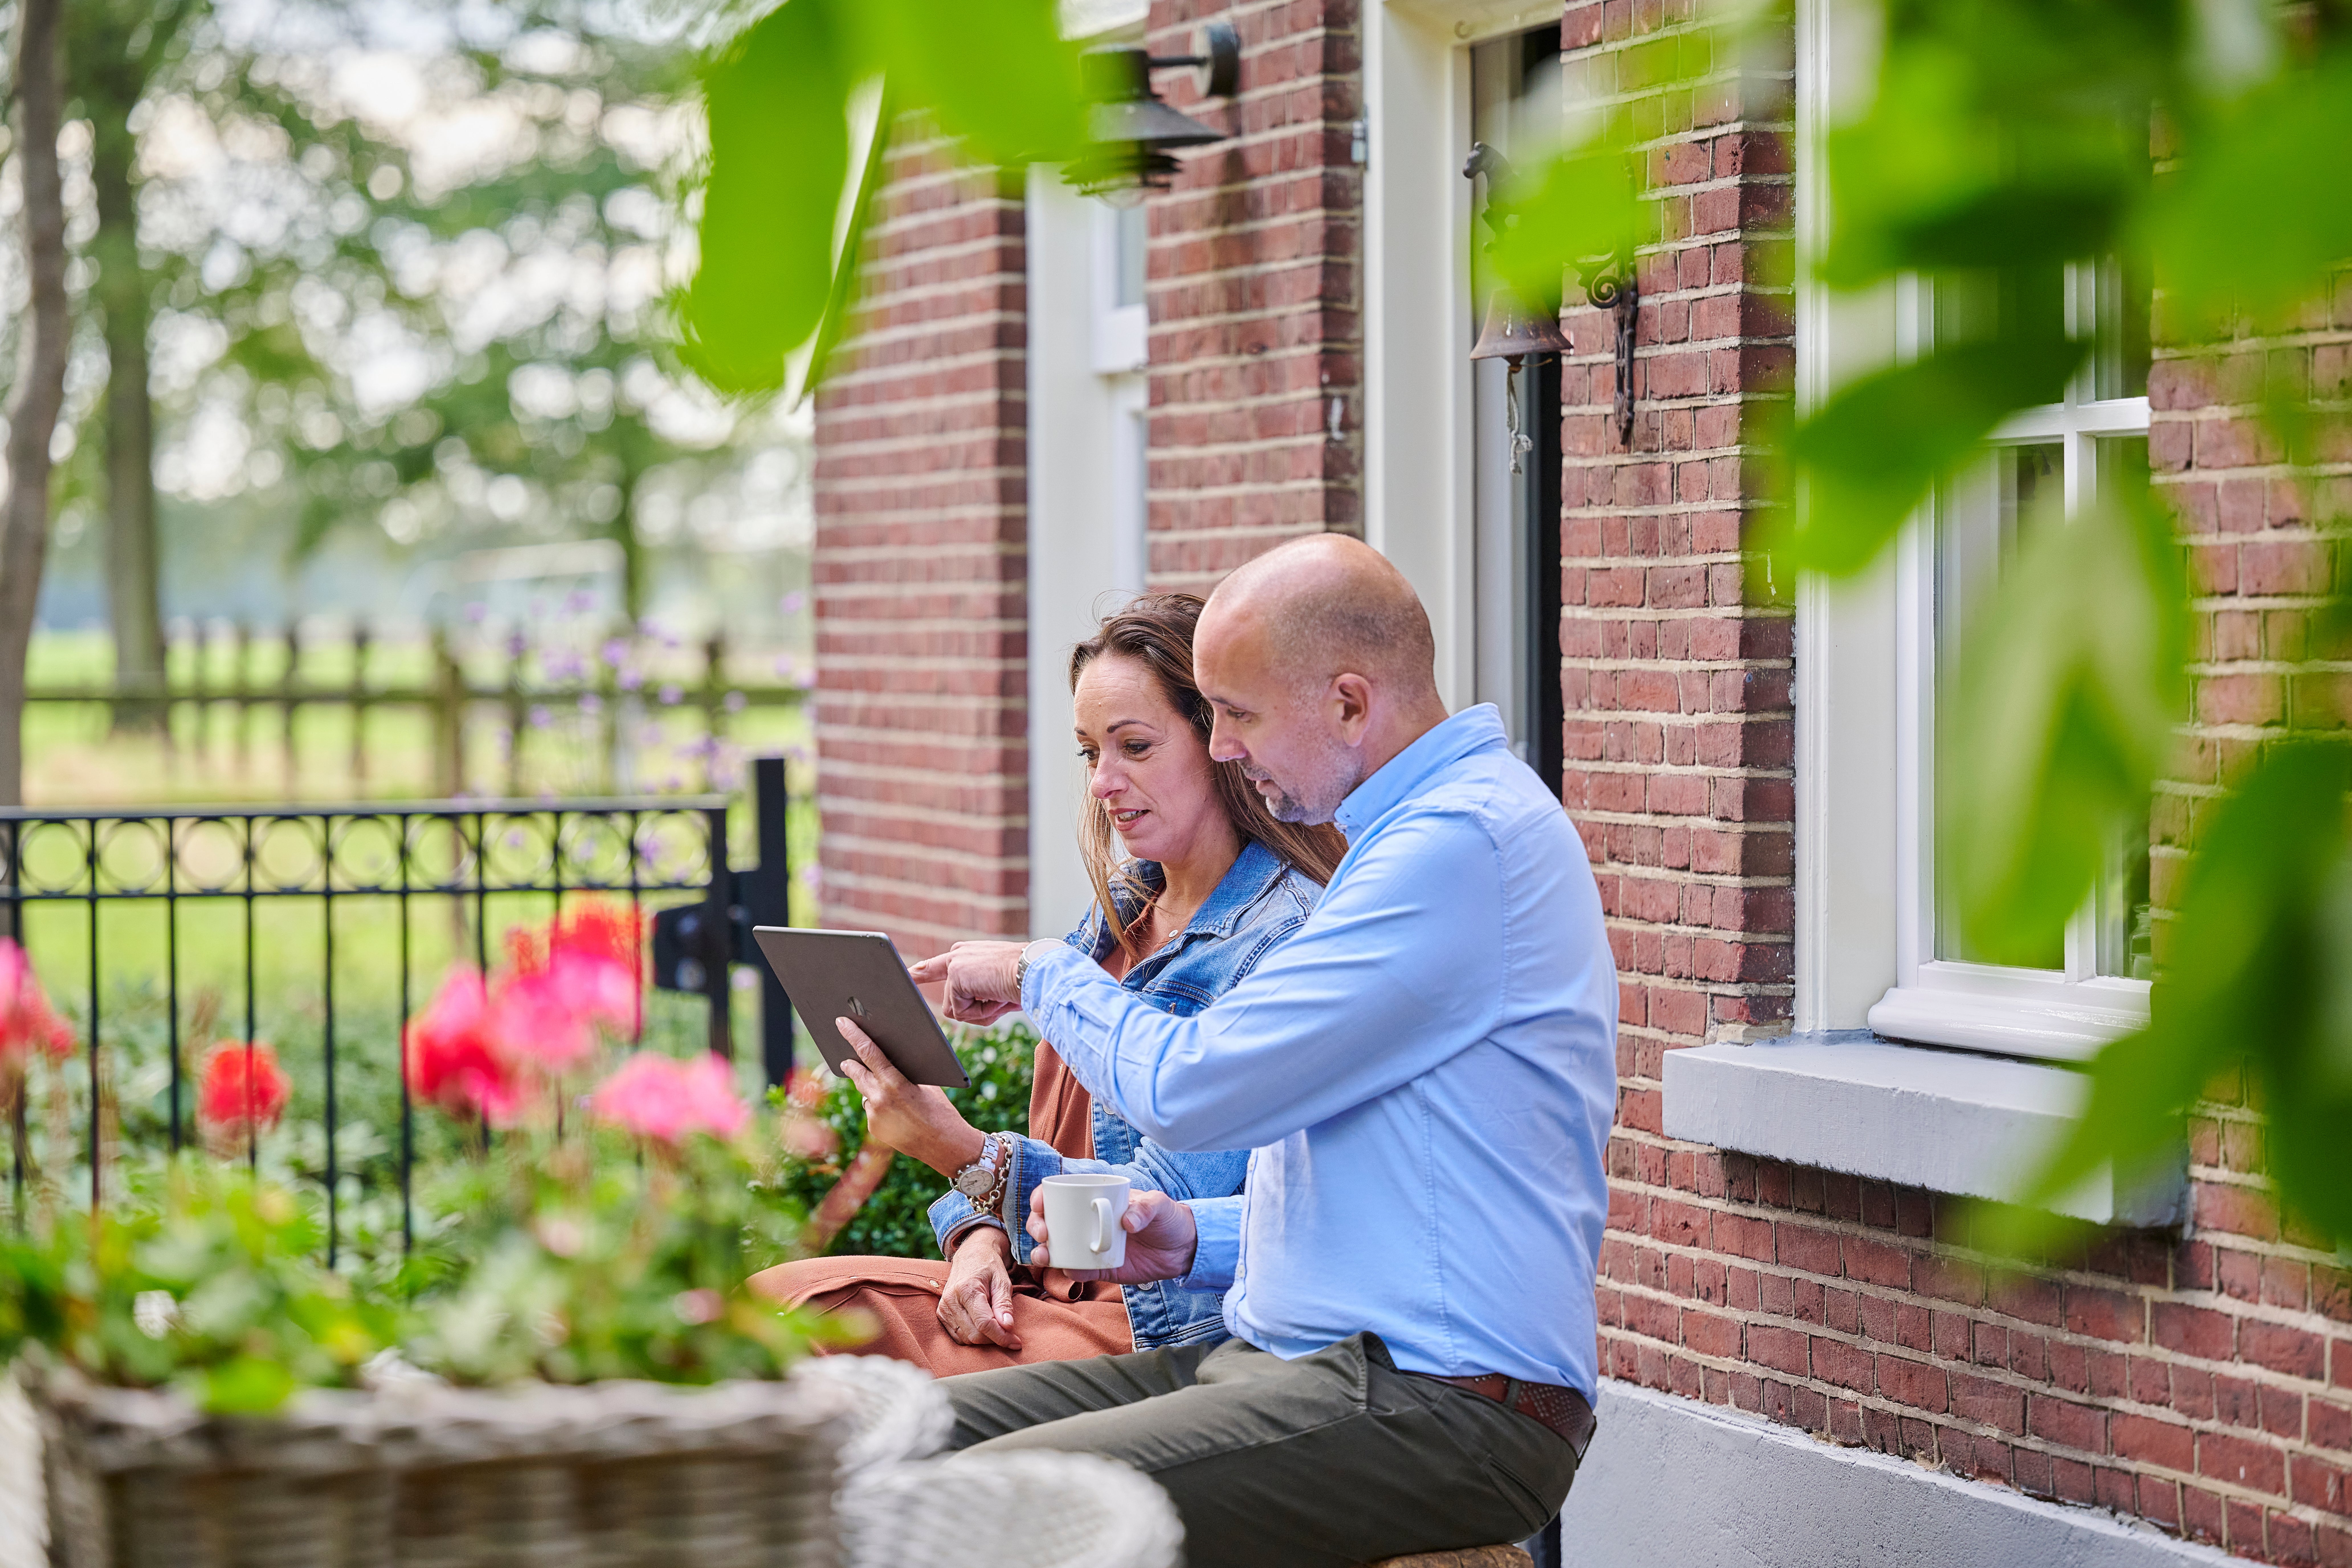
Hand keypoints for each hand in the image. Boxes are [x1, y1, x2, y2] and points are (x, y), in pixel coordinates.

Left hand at [834, 1016, 983, 1176]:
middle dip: (851, 1064)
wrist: (944, 1145)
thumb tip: (892, 1059)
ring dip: (867, 1086)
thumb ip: (905, 1072)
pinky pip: (871, 1110)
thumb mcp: (926, 1083)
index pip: (867, 1052)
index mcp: (894, 1082)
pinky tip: (893, 1111)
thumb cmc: (940, 1110)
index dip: (853, 1035)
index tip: (842, 1023)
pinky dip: (878, 1107)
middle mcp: (879, 1098)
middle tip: (845, 1059)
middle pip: (857, 1073)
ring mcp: (874, 1115)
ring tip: (874, 1083)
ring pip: (864, 1093)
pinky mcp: (874, 1128)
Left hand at [907, 941, 1033, 1025]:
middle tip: (999, 997)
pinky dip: (982, 1012)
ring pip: (957, 1010)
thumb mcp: (999, 984)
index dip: (921, 972)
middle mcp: (958, 955)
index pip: (937, 966)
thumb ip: (980, 993)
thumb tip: (966, 1011)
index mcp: (967, 954)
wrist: (1034, 971)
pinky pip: (962, 1012)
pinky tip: (995, 996)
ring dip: (981, 1011)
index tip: (908, 974)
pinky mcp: (956, 978)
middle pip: (953, 1002)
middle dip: (976, 1011)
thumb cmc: (1024, 979)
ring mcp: (955, 965)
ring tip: (999, 994)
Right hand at [936, 1227, 1021, 1348]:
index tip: (1016, 1342)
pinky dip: (972, 1337)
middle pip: (974, 1335)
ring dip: (984, 1339)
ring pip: (966, 1339)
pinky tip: (982, 1326)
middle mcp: (951, 1300)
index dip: (1002, 1336)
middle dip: (994, 1338)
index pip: (984, 1323)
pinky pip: (958, 1337)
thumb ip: (1004, 1304)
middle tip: (1009, 1333)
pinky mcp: (941, 1314)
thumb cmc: (989, 1267)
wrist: (970, 1256)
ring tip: (995, 1325)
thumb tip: (1007, 1327)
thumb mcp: (1002, 1281)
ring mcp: (943, 1308)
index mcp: (967, 1289)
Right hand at [1027, 1187, 1196, 1284]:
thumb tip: (1126, 1221)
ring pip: (1058, 1248)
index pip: (1061, 1194)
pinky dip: (1070, 1270)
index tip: (1040, 1203)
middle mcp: (1087, 1222)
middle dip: (1037, 1226)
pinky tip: (1069, 1269)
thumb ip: (1145, 1208)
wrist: (1183, 1249)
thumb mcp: (1159, 1205)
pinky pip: (1078, 1271)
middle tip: (1043, 1233)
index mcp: (1095, 1199)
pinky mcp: (1100, 1269)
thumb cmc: (1168, 1218)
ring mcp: (1091, 1246)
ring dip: (1044, 1252)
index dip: (1043, 1197)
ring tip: (1043, 1255)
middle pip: (1051, 1222)